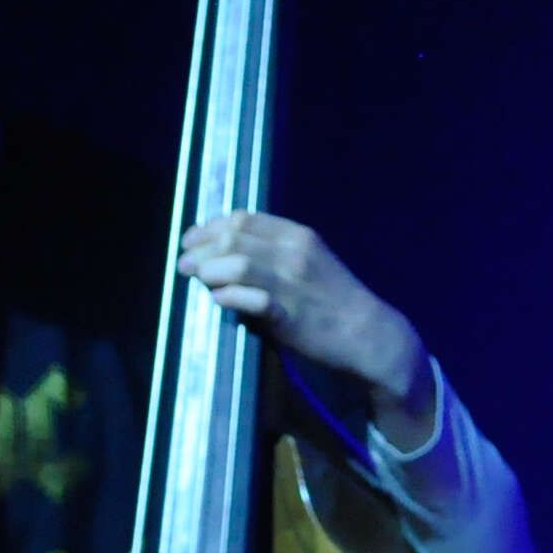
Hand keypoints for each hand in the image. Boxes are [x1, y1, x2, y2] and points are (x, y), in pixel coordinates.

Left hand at [180, 212, 439, 450]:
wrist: (368, 333)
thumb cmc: (332, 299)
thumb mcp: (309, 262)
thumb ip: (273, 253)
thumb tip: (226, 252)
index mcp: (297, 235)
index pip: (242, 219)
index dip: (208, 227)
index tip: (190, 239)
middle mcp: (294, 253)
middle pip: (233, 238)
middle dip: (201, 249)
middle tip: (185, 263)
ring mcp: (291, 283)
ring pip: (236, 264)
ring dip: (208, 271)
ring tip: (196, 279)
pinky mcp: (288, 314)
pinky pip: (249, 299)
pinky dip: (227, 297)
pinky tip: (218, 300)